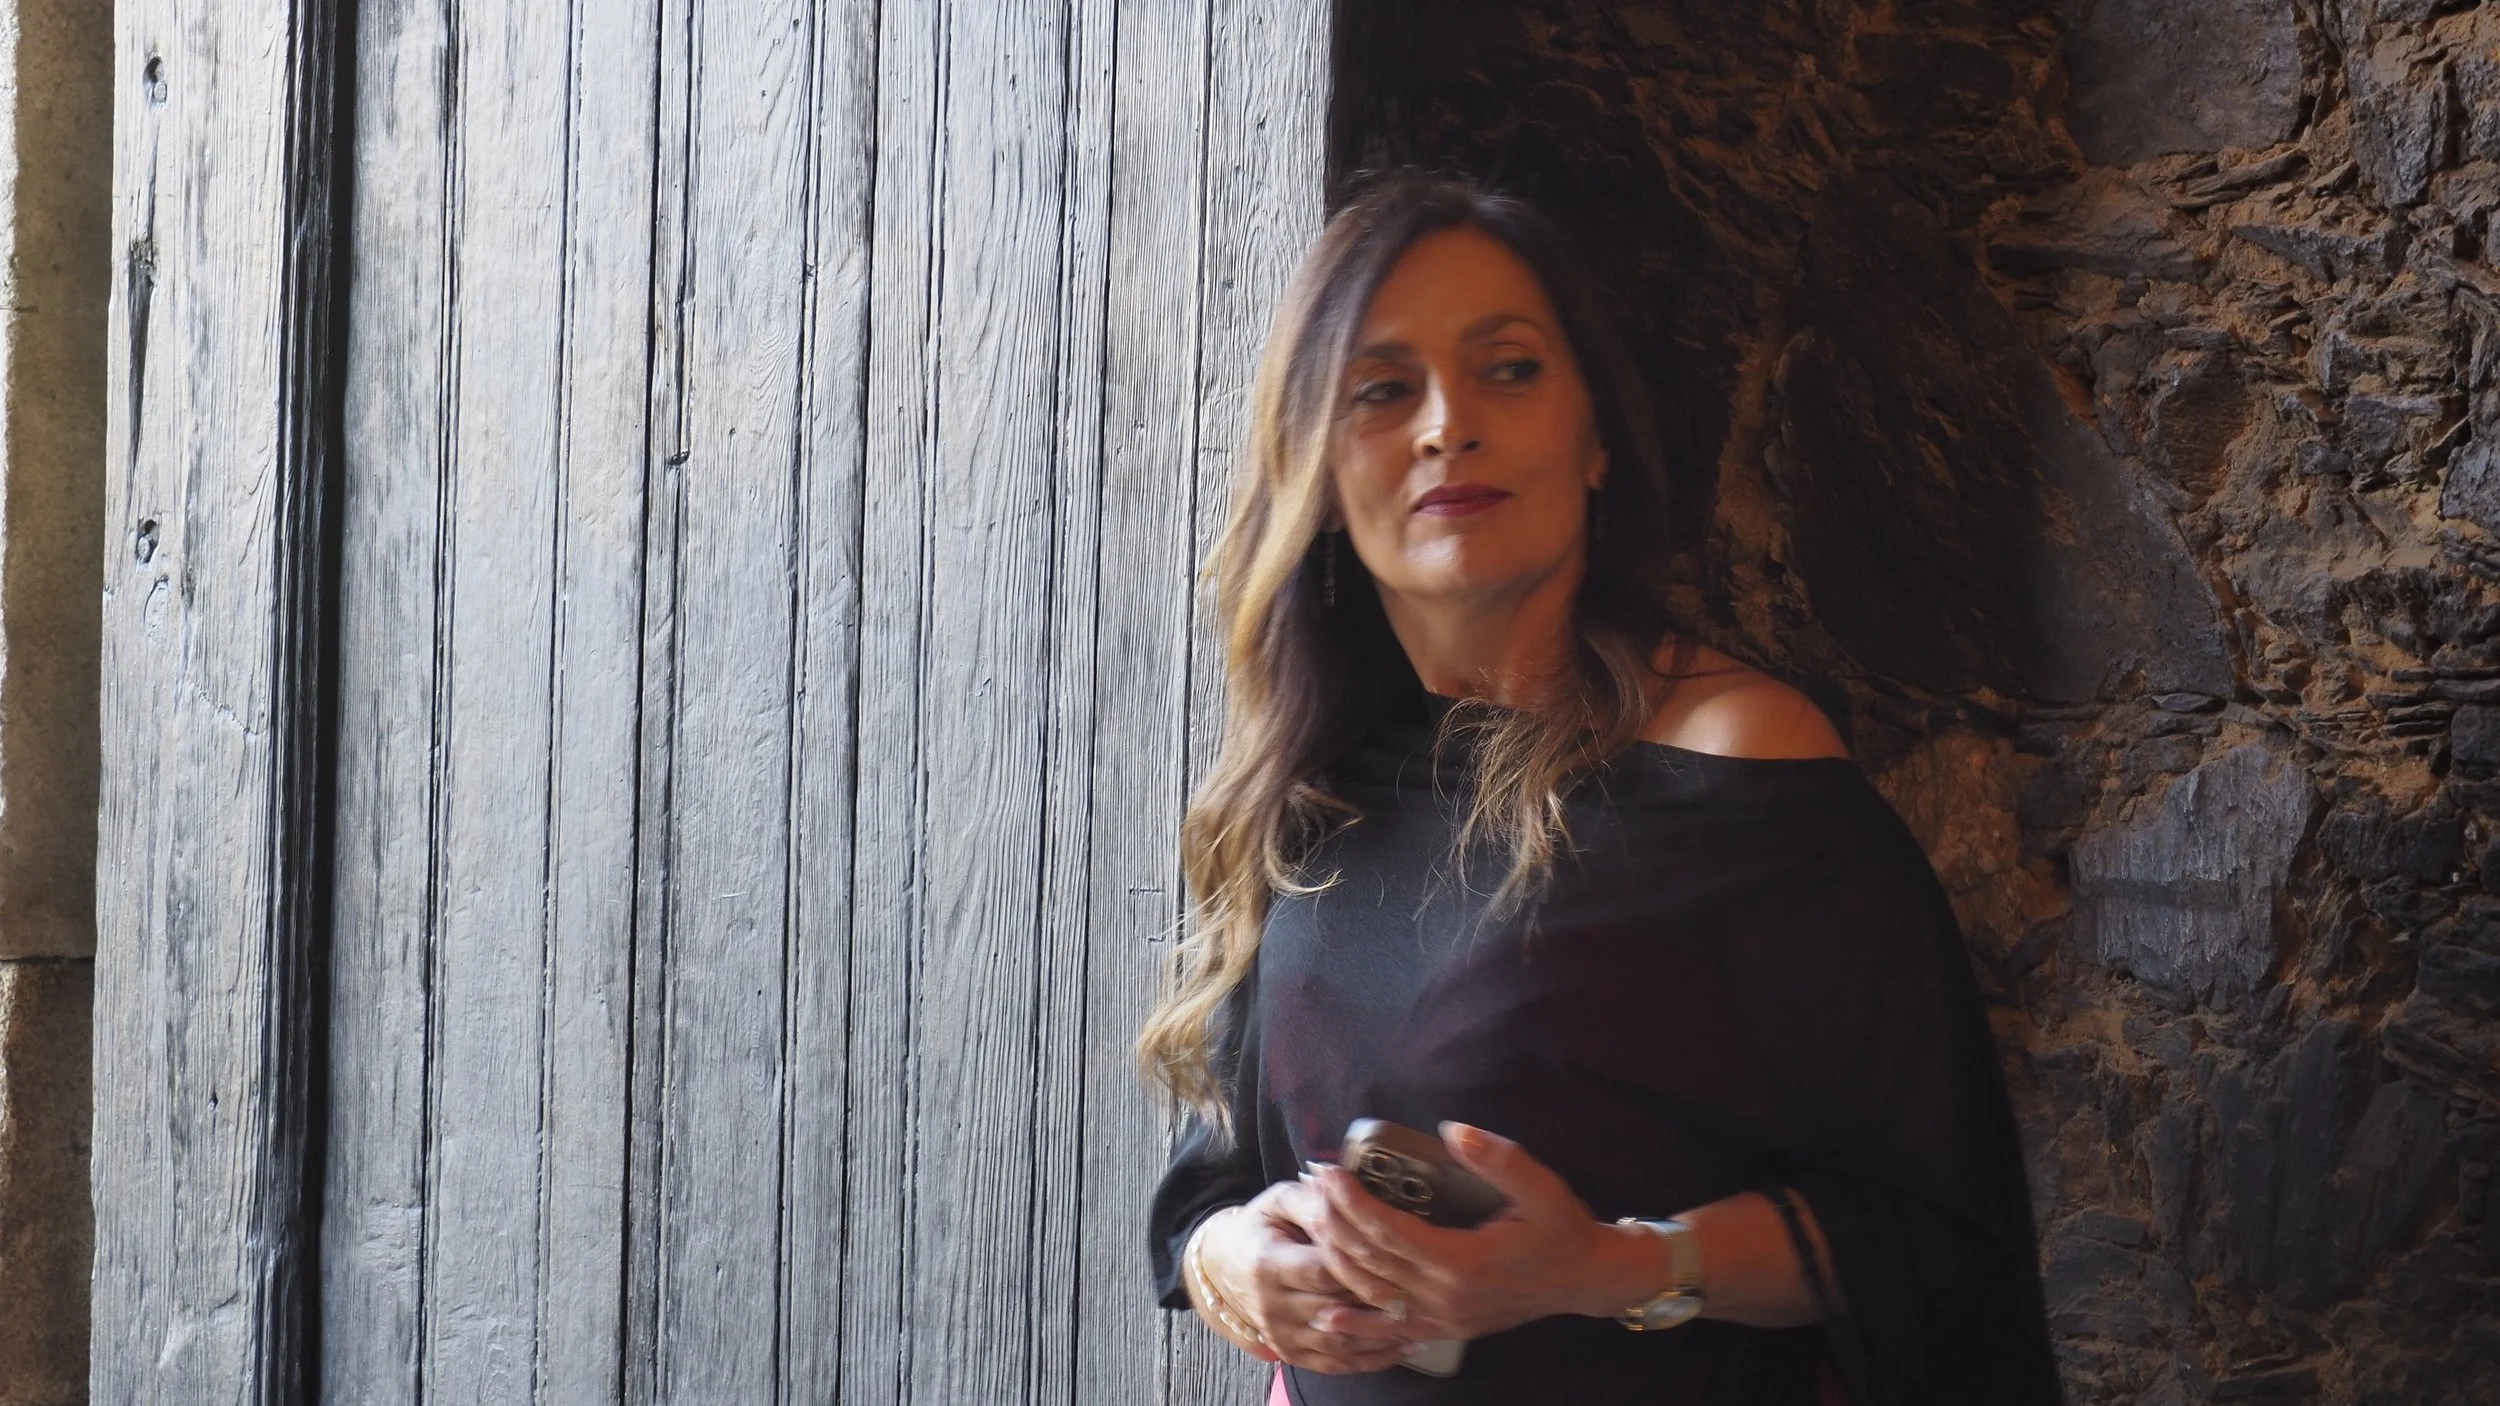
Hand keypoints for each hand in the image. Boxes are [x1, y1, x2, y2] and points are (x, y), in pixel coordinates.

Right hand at [1194, 1181, 1419, 1374]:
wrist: (1222, 1266)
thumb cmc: (1259, 1226)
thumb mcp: (1279, 1201)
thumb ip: (1314, 1200)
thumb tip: (1347, 1193)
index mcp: (1269, 1264)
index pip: (1324, 1271)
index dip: (1360, 1268)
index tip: (1395, 1262)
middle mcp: (1272, 1306)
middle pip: (1336, 1309)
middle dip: (1377, 1305)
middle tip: (1419, 1295)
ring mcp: (1281, 1334)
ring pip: (1340, 1343)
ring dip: (1381, 1338)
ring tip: (1420, 1325)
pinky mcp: (1290, 1353)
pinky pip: (1335, 1363)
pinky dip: (1370, 1360)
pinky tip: (1401, 1348)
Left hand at [1293, 1122, 1625, 1341]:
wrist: (1587, 1279)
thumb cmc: (1562, 1229)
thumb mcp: (1540, 1187)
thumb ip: (1498, 1158)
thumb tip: (1453, 1130)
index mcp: (1462, 1260)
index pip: (1388, 1229)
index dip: (1352, 1201)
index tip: (1329, 1173)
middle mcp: (1445, 1295)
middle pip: (1371, 1259)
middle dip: (1334, 1221)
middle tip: (1313, 1186)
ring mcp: (1444, 1317)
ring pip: (1372, 1293)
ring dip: (1336, 1259)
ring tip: (1314, 1224)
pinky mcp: (1447, 1328)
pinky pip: (1392, 1329)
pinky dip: (1356, 1324)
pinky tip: (1326, 1318)